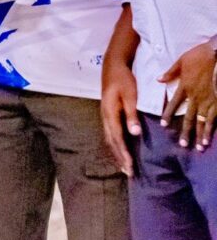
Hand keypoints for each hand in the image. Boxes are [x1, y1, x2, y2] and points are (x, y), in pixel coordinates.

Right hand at [100, 61, 141, 175]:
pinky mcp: (107, 114)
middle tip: (128, 172)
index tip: (130, 167)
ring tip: (124, 166)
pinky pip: (110, 134)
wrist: (113, 66)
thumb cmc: (123, 80)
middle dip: (120, 157)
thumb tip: (135, 133)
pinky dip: (115, 145)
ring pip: (109, 139)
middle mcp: (105, 117)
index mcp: (110, 113)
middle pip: (111, 141)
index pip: (117, 138)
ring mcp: (104, 115)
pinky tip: (120, 149)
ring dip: (116, 153)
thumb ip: (131, 114)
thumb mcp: (130, 95)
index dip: (124, 153)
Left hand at [159, 42, 216, 149]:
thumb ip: (171, 72)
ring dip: (201, 134)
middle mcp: (196, 96)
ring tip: (199, 146)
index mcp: (185, 87)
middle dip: (186, 132)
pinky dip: (212, 128)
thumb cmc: (200, 56)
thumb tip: (158, 80)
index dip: (168, 115)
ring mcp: (210, 100)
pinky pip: (215, 117)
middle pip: (189, 117)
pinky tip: (211, 137)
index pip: (174, 104)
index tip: (164, 125)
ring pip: (204, 121)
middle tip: (183, 145)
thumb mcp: (182, 61)